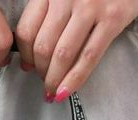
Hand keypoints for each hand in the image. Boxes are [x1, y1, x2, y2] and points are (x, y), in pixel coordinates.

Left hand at [14, 0, 137, 101]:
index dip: (25, 56)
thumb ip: (49, 13)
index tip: (28, 68)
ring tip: (54, 91)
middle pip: (43, 46)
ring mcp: (89, 7)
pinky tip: (65, 93)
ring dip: (54, 80)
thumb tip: (32, 55)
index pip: (26, 30)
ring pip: (63, 54)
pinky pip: (88, 57)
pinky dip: (74, 80)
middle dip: (41, 72)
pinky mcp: (112, 18)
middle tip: (45, 82)